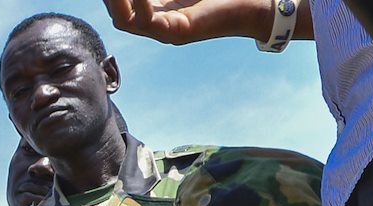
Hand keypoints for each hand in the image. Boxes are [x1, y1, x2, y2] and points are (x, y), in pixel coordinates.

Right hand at [100, 0, 272, 42]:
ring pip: (124, 20)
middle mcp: (155, 23)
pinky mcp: (175, 34)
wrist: (254, 4)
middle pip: (118, 13)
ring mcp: (163, 32)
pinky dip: (140, 4)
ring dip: (118, 3)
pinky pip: (145, 22)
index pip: (123, 3)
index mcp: (156, 9)